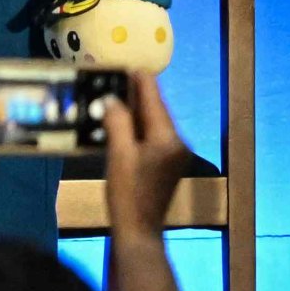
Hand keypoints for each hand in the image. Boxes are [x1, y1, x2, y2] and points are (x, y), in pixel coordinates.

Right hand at [100, 67, 194, 237]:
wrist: (139, 228)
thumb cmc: (127, 192)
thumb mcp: (118, 154)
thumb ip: (117, 121)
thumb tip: (112, 98)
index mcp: (168, 137)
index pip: (153, 98)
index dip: (139, 79)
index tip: (124, 62)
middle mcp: (178, 141)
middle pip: (156, 108)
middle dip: (135, 92)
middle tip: (111, 77)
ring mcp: (175, 152)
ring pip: (154, 120)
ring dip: (135, 108)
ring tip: (111, 94)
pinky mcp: (168, 161)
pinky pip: (152, 133)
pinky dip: (137, 124)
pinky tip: (119, 120)